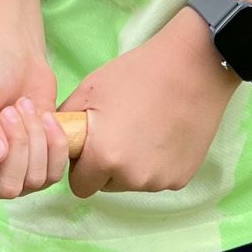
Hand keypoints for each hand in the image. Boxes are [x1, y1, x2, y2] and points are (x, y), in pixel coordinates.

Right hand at [0, 43, 70, 215]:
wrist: (16, 60)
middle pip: (7, 188)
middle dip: (16, 143)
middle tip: (10, 109)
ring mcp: (14, 176)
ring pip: (34, 180)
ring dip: (34, 137)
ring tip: (24, 105)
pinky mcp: (40, 167)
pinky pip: (55, 172)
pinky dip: (55, 142)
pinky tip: (45, 116)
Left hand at [62, 7, 239, 198]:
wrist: (193, 67)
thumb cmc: (138, 73)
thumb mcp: (90, 89)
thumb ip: (66, 121)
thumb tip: (58, 139)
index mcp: (104, 157)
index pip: (79, 185)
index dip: (82, 165)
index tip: (92, 144)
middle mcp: (132, 177)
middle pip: (107, 185)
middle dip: (107, 166)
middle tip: (119, 130)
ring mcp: (160, 181)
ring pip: (133, 182)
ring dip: (132, 164)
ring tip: (144, 126)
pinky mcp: (182, 178)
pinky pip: (158, 177)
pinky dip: (157, 162)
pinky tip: (164, 132)